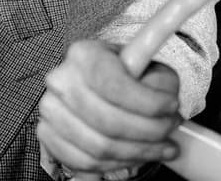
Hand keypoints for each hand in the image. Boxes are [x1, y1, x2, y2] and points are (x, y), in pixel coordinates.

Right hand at [38, 39, 181, 175]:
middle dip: (149, 133)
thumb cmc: (128, 78)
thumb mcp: (151, 69)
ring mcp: (50, 109)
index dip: (149, 104)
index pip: (115, 86)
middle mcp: (60, 79)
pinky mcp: (48, 134)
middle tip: (171, 132)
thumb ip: (161, 83)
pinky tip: (136, 156)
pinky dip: (116, 165)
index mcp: (84, 54)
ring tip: (160, 146)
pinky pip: (84, 162)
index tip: (173, 108)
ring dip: (138, 152)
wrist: (101, 85)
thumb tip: (167, 101)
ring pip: (99, 147)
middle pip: (108, 122)